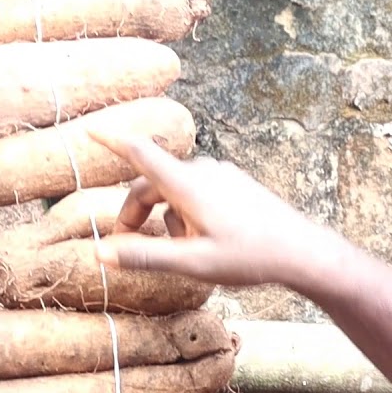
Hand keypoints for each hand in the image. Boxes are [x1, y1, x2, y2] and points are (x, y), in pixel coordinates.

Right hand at [85, 127, 342, 288]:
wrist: (302, 252)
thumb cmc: (249, 257)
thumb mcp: (192, 263)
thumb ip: (145, 256)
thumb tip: (100, 253)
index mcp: (188, 185)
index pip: (140, 153)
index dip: (112, 141)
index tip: (90, 129)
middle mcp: (203, 172)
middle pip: (153, 182)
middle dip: (134, 210)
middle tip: (126, 244)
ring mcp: (221, 175)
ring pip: (176, 190)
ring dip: (166, 217)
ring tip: (182, 252)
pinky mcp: (235, 184)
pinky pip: (198, 192)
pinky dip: (186, 212)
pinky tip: (205, 242)